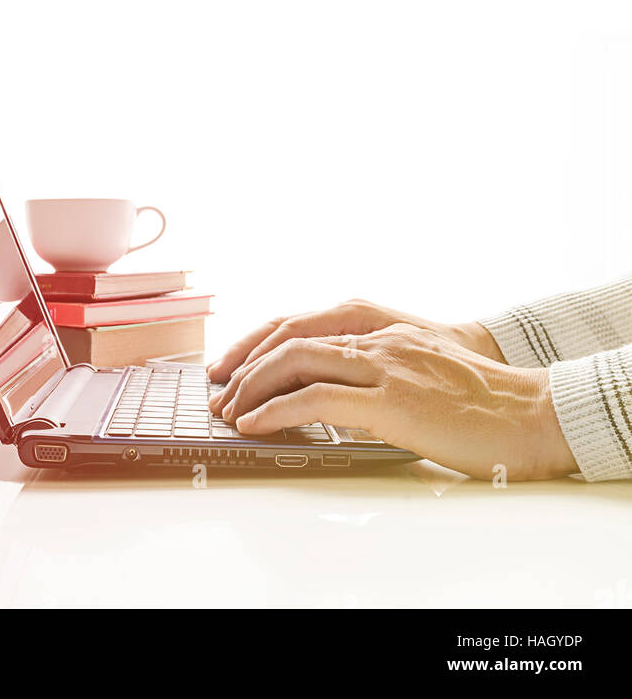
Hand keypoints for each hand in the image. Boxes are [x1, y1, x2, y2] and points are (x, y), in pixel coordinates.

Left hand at [210, 322, 575, 480]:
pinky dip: (276, 410)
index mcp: (381, 324)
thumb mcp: (418, 364)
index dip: (257, 341)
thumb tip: (329, 389)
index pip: (300, 321)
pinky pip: (316, 399)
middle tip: (219, 392)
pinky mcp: (391, 401)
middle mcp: (377, 335)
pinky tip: (256, 426)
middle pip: (289, 336)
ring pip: (295, 360)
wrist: (529, 411)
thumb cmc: (478, 396)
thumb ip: (376, 365)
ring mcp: (384, 364)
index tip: (229, 363)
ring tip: (229, 412)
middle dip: (244, 364)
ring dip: (251, 387)